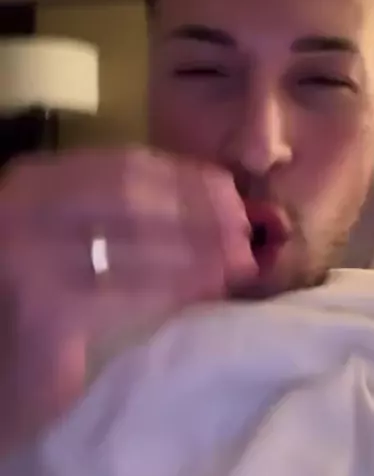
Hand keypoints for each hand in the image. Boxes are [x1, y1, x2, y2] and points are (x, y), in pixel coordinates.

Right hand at [0, 147, 255, 453]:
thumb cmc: (32, 305)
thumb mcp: (65, 241)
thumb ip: (118, 219)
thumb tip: (207, 213)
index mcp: (38, 182)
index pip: (124, 165)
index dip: (185, 178)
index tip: (230, 194)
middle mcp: (26, 206)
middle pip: (132, 197)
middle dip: (198, 214)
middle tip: (245, 237)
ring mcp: (29, 254)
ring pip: (132, 241)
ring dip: (195, 252)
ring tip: (237, 265)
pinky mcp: (42, 311)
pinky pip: (123, 293)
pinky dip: (170, 289)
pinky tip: (203, 294)